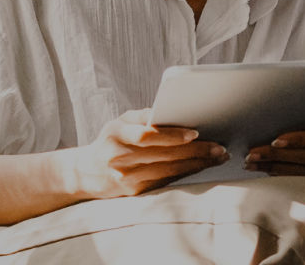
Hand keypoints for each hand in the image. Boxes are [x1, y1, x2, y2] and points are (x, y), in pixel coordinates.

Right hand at [55, 109, 225, 198]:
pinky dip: (185, 174)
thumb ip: (144, 117)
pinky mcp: (134, 192)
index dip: (172, 135)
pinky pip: (165, 181)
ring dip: (196, 164)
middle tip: (219, 147)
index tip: (196, 133)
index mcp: (116, 134)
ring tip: (217, 157)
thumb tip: (174, 113)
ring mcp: (126, 177)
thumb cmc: (111, 140)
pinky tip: (200, 167)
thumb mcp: (120, 122)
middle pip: (163, 154)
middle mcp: (119, 157)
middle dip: (195, 151)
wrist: (86, 173)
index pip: (147, 135)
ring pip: (167, 171)